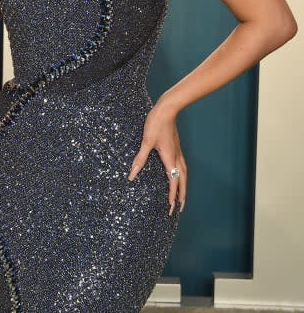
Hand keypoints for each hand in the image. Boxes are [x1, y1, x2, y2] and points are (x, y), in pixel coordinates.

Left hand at [128, 100, 186, 214]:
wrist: (167, 109)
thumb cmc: (156, 123)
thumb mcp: (146, 142)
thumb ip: (140, 159)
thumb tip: (132, 175)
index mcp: (170, 158)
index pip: (173, 182)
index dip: (172, 195)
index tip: (171, 207)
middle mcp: (176, 157)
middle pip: (182, 181)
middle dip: (181, 195)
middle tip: (179, 208)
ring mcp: (178, 152)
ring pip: (184, 174)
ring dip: (183, 186)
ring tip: (182, 196)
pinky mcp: (176, 147)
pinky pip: (182, 166)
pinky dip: (182, 175)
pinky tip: (177, 174)